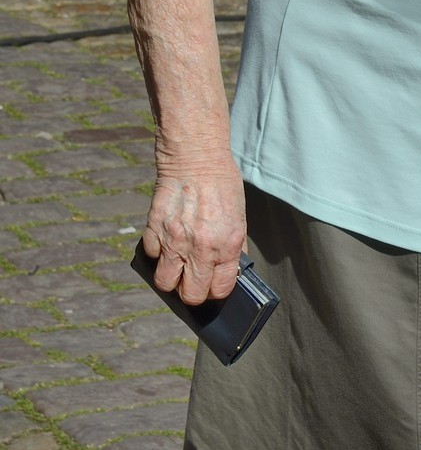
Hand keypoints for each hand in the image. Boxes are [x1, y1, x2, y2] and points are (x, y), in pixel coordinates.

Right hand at [141, 156, 246, 304]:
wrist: (196, 155)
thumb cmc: (221, 182)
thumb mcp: (239, 215)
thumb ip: (233, 245)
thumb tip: (229, 270)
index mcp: (227, 244)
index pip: (220, 289)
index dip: (216, 290)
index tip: (213, 285)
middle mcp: (201, 247)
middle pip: (191, 294)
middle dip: (192, 291)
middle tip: (193, 279)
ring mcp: (175, 240)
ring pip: (165, 283)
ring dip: (171, 277)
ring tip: (177, 264)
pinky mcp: (154, 229)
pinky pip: (152, 255)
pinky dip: (157, 251)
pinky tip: (167, 239)